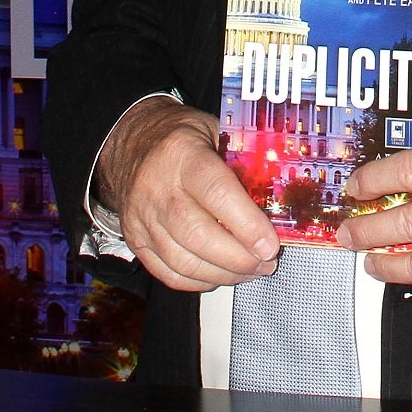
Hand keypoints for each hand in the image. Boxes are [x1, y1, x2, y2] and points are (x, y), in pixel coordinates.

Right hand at [96, 95, 279, 291]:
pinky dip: (199, 281)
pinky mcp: (135, 240)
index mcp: (182, 154)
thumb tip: (280, 196)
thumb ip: (242, 159)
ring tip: (252, 270)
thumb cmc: (181, 137)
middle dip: (239, 258)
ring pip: (183, 262)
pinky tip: (221, 274)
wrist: (131, 144)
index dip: (247, 224)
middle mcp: (157, 189)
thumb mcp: (214, 130)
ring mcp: (142, 218)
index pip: (217, 193)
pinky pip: (168, 273)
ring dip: (224, 274)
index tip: (271, 244)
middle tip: (267, 261)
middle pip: (199, 236)